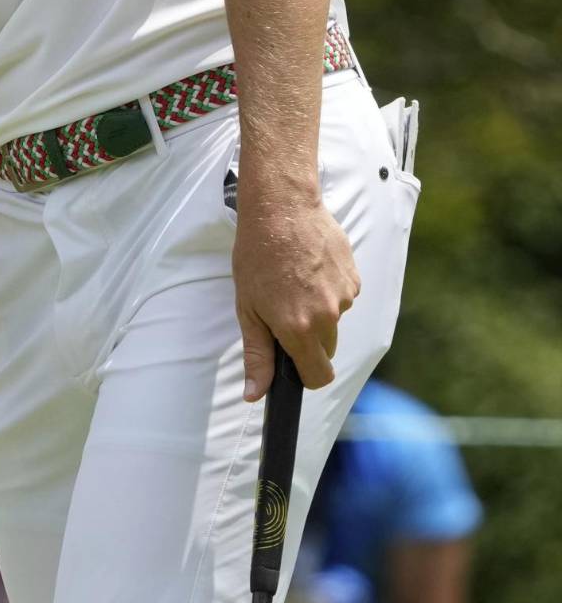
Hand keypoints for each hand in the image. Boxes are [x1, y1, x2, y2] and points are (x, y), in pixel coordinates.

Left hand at [232, 174, 359, 399]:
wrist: (281, 208)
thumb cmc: (258, 254)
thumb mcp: (248, 307)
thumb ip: (257, 355)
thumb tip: (255, 395)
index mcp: (299, 328)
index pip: (318, 376)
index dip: (305, 375)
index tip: (294, 363)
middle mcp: (327, 316)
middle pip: (326, 349)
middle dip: (309, 340)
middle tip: (284, 309)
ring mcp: (344, 295)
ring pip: (335, 320)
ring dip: (319, 310)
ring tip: (294, 280)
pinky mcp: (354, 277)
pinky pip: (343, 296)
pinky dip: (328, 288)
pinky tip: (309, 267)